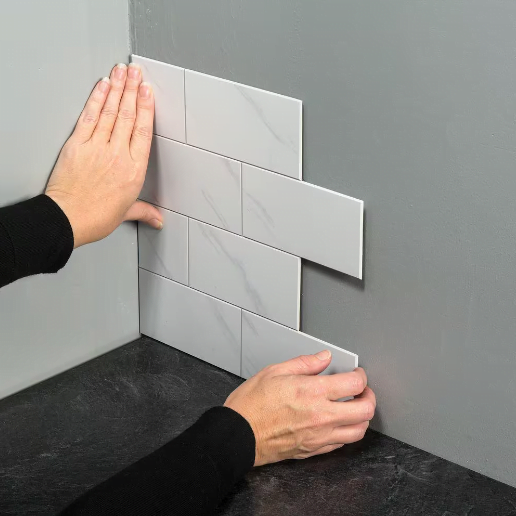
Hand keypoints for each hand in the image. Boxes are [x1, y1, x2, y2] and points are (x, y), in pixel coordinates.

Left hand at [45, 63, 162, 247]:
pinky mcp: (78, 144)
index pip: (143, 131)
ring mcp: (97, 147)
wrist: (68, 219)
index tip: (148, 92)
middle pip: (128, 115)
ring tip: (122, 71)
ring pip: (110, 111)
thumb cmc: (96, 217)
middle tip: (137, 72)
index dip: (146, 107)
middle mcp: (118, 154)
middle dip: (133, 89)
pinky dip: (96, 99)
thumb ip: (144, 211)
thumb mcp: (126, 213)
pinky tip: (101, 87)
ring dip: (117, 88)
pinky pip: (89, 116)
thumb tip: (157, 219)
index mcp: (134, 169)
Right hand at [224, 351, 375, 465]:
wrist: (238, 435)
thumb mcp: (275, 371)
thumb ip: (305, 363)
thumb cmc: (251, 404)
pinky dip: (347, 432)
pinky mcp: (313, 449)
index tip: (357, 373)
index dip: (361, 376)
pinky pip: (342, 443)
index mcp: (313, 392)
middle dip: (369, 397)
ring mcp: (319, 435)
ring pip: (358, 431)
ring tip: (354, 407)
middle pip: (365, 410)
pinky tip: (338, 423)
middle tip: (362, 390)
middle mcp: (321, 415)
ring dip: (362, 417)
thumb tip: (323, 357)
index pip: (355, 384)